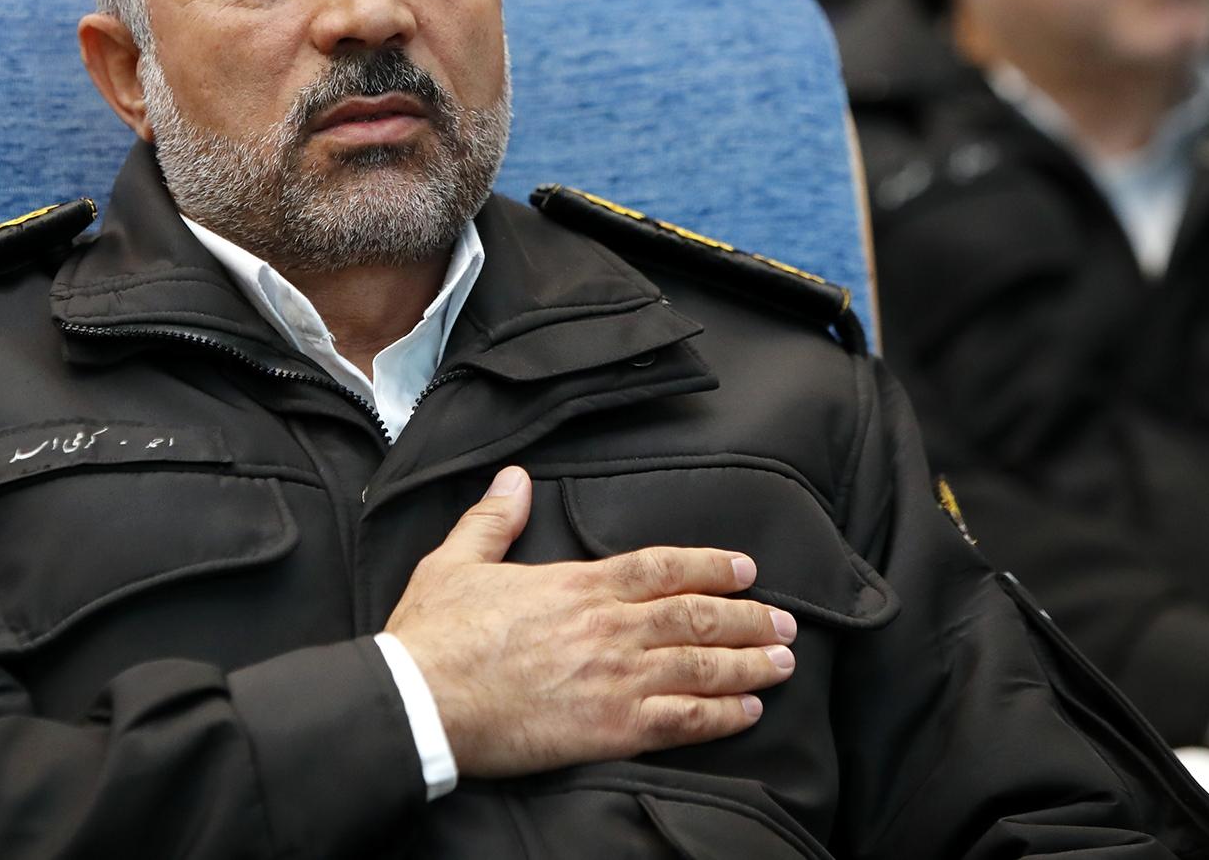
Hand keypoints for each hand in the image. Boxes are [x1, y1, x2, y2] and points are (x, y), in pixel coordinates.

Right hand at [384, 465, 798, 777]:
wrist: (422, 701)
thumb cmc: (434, 634)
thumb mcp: (455, 560)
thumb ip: (492, 519)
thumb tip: (514, 478)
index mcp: (576, 585)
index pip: (660, 568)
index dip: (708, 567)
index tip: (744, 569)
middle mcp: (607, 627)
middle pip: (695, 617)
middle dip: (748, 618)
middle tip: (785, 621)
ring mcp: (614, 679)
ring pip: (700, 666)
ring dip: (749, 664)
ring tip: (784, 661)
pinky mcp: (609, 729)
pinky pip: (682, 720)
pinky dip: (722, 716)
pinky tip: (749, 712)